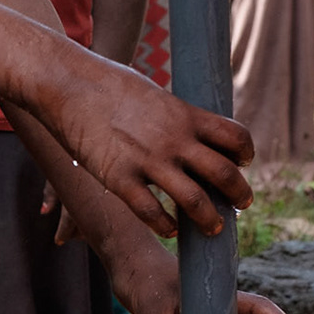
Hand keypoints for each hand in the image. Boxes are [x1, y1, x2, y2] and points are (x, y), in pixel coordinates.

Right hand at [42, 59, 253, 240]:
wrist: (68, 85)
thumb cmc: (106, 84)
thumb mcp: (152, 95)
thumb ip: (172, 117)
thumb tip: (183, 131)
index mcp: (185, 114)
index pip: (234, 136)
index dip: (245, 153)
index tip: (243, 163)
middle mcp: (174, 139)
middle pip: (224, 173)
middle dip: (239, 194)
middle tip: (241, 205)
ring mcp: (148, 160)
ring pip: (194, 200)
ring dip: (210, 218)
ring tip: (213, 228)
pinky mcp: (119, 178)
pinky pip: (151, 212)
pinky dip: (166, 225)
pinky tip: (170, 229)